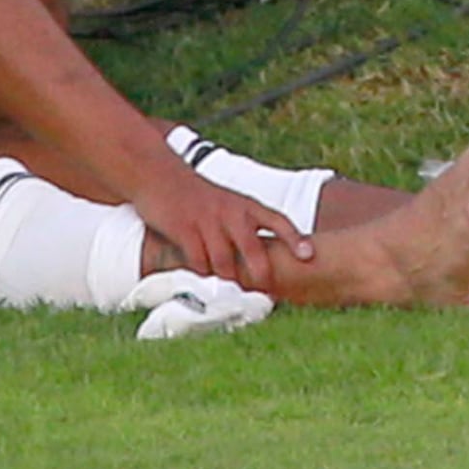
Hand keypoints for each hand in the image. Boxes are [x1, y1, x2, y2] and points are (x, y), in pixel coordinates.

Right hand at [131, 156, 311, 294]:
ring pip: (225, 262)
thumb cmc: (198, 196)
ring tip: (229, 290)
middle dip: (261, 274)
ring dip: (227, 278)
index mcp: (245, 204)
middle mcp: (230, 212)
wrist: (160, 175)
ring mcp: (207, 221)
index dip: (294, 238)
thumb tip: (263, 259)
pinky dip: (202, 272)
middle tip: (265, 293)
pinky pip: (199, 262)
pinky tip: (200, 274)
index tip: (308, 256)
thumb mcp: (228, 203)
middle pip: (253, 250)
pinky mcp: (184, 230)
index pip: (277, 220)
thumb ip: (245, 226)